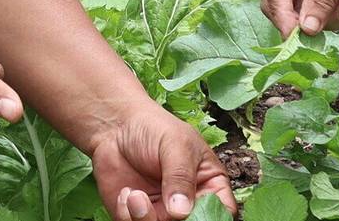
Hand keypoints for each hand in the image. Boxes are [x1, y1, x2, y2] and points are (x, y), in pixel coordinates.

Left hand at [88, 102, 236, 220]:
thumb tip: (181, 211)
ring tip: (135, 197)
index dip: (211, 218)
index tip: (192, 214)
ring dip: (145, 220)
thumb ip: (180, 176)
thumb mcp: (175, 144)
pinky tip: (126, 194)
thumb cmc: (153, 128)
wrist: (115, 126)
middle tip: (163, 210)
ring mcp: (163, 212)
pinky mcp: (138, 215)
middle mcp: (189, 204)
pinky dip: (128, 216)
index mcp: (209, 185)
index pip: (223, 212)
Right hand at [262, 0, 338, 35]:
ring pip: (303, 16)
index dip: (282, 14)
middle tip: (319, 30)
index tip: (294, 36)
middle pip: (282, 6)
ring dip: (324, 19)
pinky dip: (334, 18)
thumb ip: (320, 1)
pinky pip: (320, 17)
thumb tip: (305, 30)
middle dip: (301, 20)